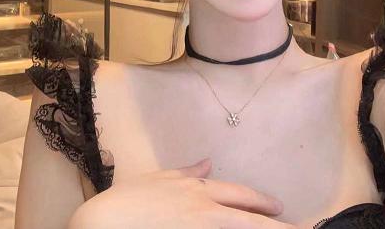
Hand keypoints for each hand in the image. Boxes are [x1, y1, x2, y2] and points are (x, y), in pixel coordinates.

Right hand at [68, 158, 295, 228]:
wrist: (103, 223)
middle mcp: (206, 213)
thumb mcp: (155, 178)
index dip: (262, 202)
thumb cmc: (126, 200)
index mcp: (198, 191)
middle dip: (279, 225)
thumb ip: (185, 172)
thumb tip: (208, 161)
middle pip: (252, 220)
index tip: (280, 208)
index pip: (240, 196)